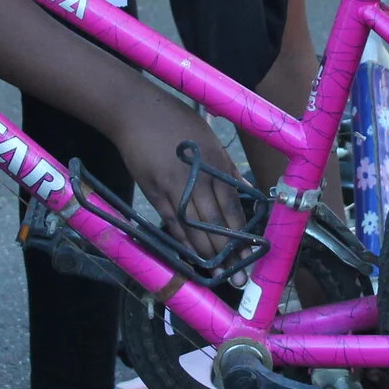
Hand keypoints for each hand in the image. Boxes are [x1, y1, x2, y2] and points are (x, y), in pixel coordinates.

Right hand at [111, 96, 249, 261]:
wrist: (136, 112)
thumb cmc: (178, 122)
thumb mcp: (210, 140)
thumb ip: (228, 169)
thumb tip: (248, 193)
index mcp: (214, 164)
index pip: (232, 207)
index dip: (242, 234)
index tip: (251, 255)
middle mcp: (196, 180)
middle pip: (214, 224)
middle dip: (228, 253)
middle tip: (238, 276)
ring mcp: (172, 188)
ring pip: (192, 229)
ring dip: (206, 254)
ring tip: (217, 275)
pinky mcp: (153, 193)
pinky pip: (171, 223)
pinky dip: (182, 242)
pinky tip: (191, 257)